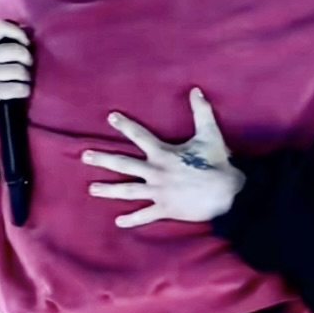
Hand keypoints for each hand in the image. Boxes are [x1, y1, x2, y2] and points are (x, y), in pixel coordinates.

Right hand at [0, 20, 32, 128]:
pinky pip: (19, 88)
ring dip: (26, 78)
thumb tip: (29, 29)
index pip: (0, 26)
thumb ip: (2, 42)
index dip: (18, 33)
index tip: (26, 43)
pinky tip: (18, 92)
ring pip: (20, 70)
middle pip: (16, 49)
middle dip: (27, 59)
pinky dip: (24, 91)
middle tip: (25, 66)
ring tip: (20, 81)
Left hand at [83, 89, 245, 226]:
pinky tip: (119, 222)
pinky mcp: (166, 208)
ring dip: (108, 190)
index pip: (140, 136)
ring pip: (128, 191)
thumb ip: (201, 112)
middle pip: (124, 164)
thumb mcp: (210, 134)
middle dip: (103, 160)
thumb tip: (196, 90)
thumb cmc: (218, 164)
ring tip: (92, 189)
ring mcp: (158, 192)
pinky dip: (132, 219)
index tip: (110, 117)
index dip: (125, 125)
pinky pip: (145, 215)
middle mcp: (156, 172)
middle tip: (85, 157)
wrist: (228, 193)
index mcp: (163, 153)